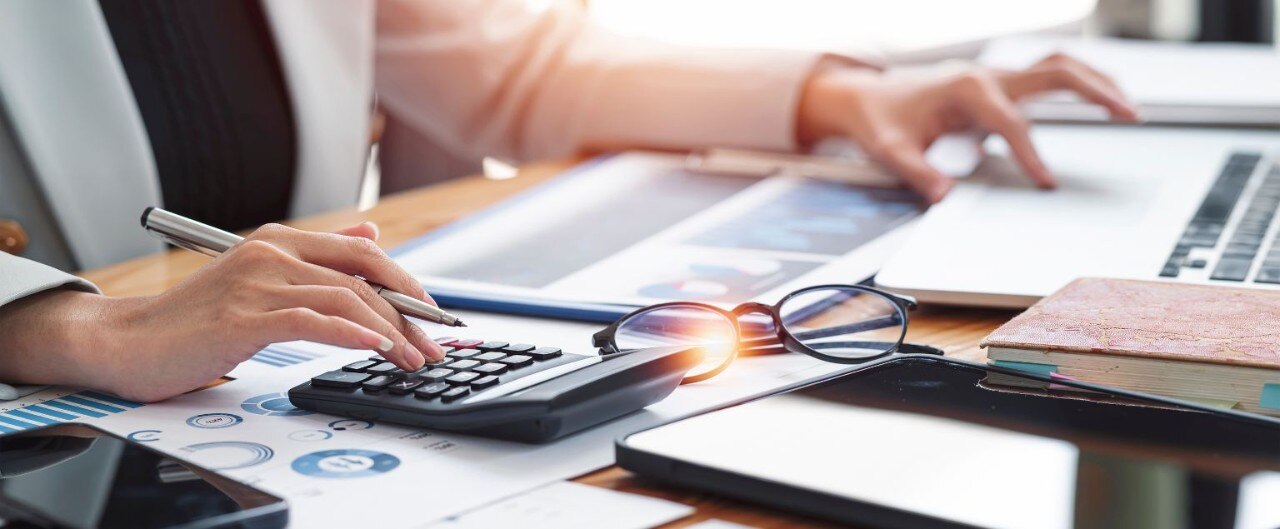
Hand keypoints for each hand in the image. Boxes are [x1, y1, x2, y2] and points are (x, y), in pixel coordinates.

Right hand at [0, 222, 445, 401]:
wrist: (128, 344)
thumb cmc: (195, 321)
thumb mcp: (261, 280)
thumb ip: (318, 258)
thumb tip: (372, 232)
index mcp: (279, 242)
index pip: (363, 252)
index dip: (406, 282)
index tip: (433, 315)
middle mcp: (272, 254)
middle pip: (363, 275)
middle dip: (408, 311)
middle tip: (434, 344)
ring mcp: (256, 282)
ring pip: (344, 299)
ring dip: (389, 332)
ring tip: (412, 359)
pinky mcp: (242, 316)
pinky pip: (311, 321)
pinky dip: (350, 334)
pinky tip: (375, 348)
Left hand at [797, 54, 1140, 202]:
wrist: (866, 97)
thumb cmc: (879, 121)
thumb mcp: (889, 151)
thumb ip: (918, 172)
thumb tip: (944, 196)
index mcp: (964, 88)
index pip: (1011, 121)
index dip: (1031, 152)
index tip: (1047, 182)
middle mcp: (986, 75)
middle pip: (1054, 72)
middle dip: (1094, 92)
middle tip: (1130, 115)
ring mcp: (994, 76)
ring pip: (1056, 66)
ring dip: (1094, 80)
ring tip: (1129, 106)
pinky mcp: (998, 83)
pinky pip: (1046, 76)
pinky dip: (1077, 83)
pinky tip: (1100, 98)